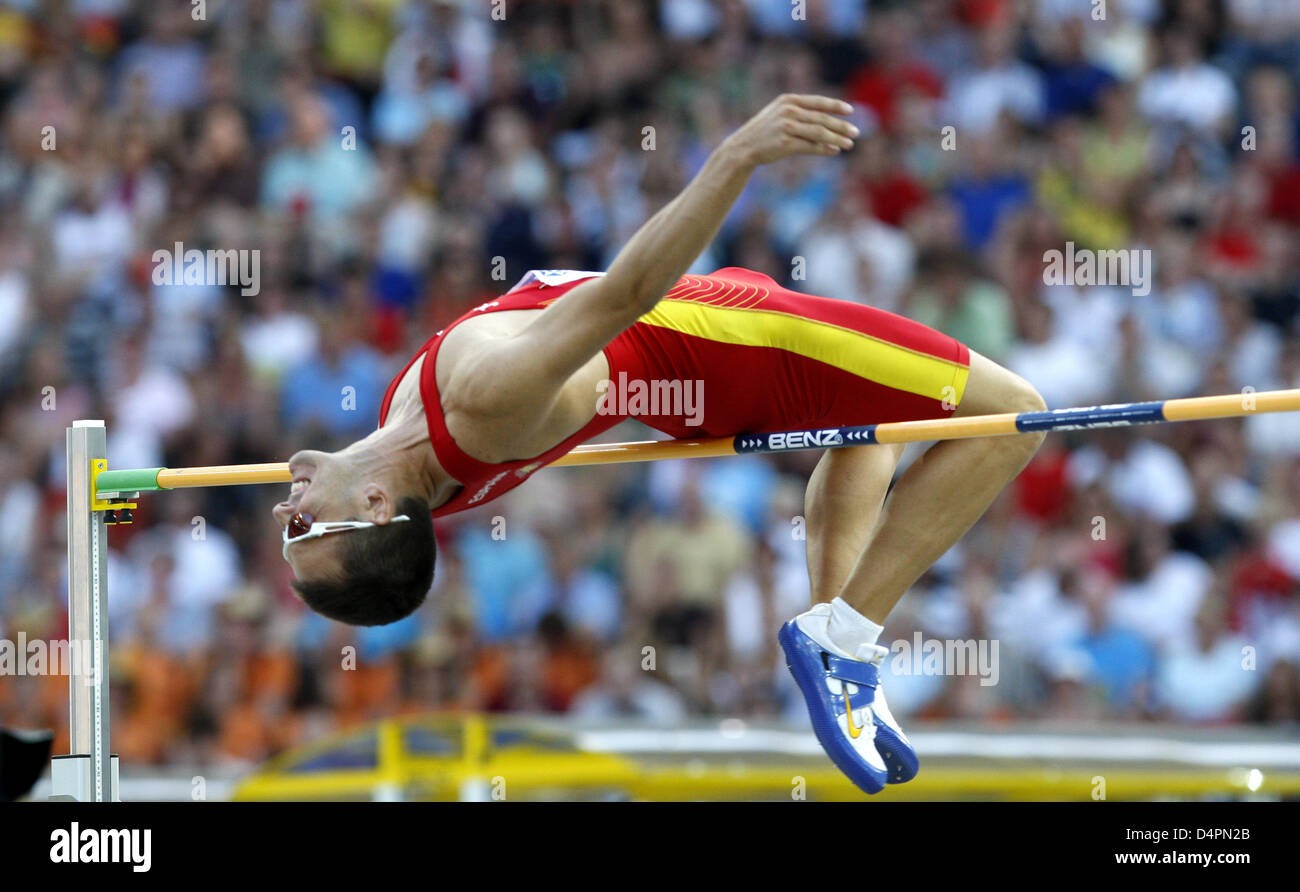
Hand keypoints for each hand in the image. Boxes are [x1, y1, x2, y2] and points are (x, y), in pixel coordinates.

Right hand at [722, 94, 857, 167]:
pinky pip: (811, 146)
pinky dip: (825, 149)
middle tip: (856, 132)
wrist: (743, 147)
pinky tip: (835, 151)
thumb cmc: (764, 132)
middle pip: (822, 118)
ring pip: (819, 132)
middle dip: (841, 126)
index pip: (818, 102)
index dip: (836, 106)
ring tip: (849, 144)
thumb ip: (800, 113)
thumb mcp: (779, 114)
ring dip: (837, 139)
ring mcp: (787, 127)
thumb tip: (826, 121)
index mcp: (788, 100)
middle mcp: (788, 111)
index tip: (850, 111)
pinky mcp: (785, 143)